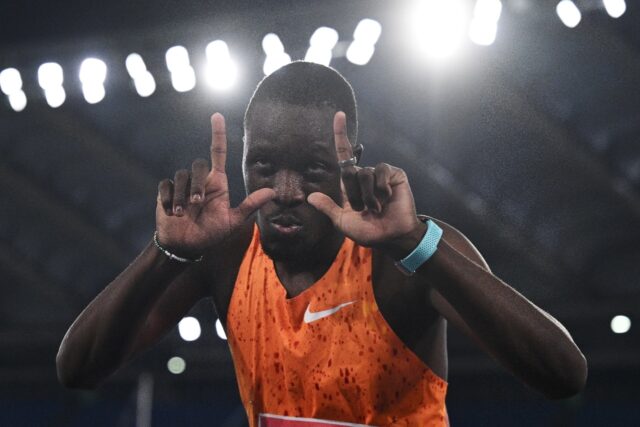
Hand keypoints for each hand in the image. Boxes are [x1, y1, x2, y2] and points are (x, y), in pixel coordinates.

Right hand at [155, 113, 274, 256]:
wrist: (187, 246)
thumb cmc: (211, 233)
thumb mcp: (233, 221)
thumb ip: (250, 206)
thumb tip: (273, 192)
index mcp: (217, 183)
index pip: (218, 153)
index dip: (218, 134)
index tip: (217, 115)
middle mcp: (200, 181)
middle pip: (198, 164)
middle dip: (198, 184)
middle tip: (197, 204)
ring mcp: (182, 186)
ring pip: (180, 176)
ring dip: (181, 196)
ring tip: (182, 214)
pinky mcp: (166, 193)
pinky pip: (165, 185)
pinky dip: (168, 199)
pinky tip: (171, 212)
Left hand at [307, 112, 423, 252]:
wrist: (392, 237)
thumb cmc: (369, 231)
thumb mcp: (342, 222)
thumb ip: (328, 208)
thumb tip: (310, 196)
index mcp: (350, 185)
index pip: (343, 155)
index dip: (340, 135)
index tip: (339, 115)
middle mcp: (364, 175)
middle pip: (349, 172)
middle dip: (354, 195)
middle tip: (364, 210)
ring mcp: (380, 174)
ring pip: (365, 174)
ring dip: (369, 196)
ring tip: (377, 208)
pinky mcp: (394, 174)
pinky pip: (381, 171)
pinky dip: (381, 188)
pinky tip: (388, 198)